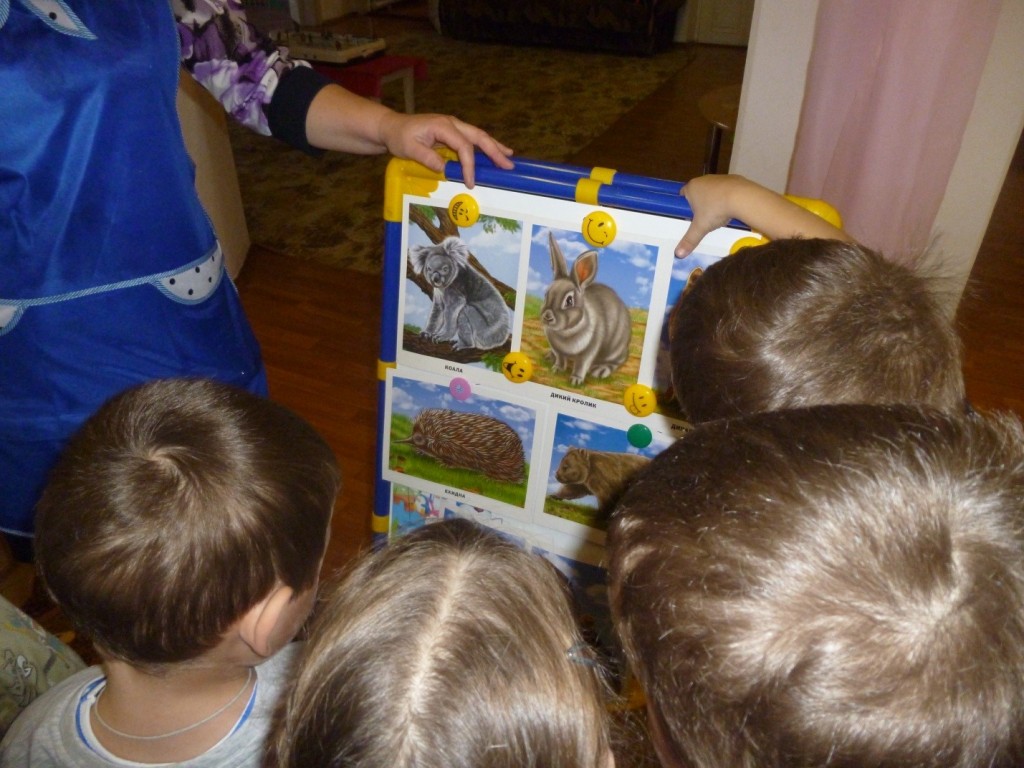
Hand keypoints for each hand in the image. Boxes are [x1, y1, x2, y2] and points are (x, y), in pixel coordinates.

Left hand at [378, 112, 513, 187]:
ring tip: (509, 157)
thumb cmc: (399, 137)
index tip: (471, 182)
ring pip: (478, 135)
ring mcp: (453, 126)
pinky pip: (472, 139)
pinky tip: (495, 152)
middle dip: (494, 151)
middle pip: (478, 136)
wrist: (392, 127)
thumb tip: (446, 169)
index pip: (463, 146)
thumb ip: (427, 158)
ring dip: (494, 146)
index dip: (469, 165)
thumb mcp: (409, 148)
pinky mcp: (453, 132)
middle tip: (508, 165)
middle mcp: (452, 123)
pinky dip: (485, 146)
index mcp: (442, 126)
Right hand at [675, 175, 741, 257]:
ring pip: (712, 190)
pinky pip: (726, 189)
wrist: (742, 197)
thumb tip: (678, 255)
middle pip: (698, 192)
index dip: (685, 205)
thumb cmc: (716, 210)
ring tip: (719, 214)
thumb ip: (689, 240)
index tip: (689, 216)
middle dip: (700, 204)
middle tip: (703, 218)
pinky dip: (727, 197)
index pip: (682, 194)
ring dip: (714, 200)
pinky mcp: (733, 178)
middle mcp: (703, 179)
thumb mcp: (701, 227)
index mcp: (692, 187)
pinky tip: (731, 207)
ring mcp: (719, 177)